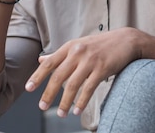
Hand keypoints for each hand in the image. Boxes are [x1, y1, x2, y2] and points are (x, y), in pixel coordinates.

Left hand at [24, 28, 142, 116]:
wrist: (125, 40)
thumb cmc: (99, 45)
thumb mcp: (78, 46)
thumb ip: (60, 55)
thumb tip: (41, 60)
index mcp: (70, 47)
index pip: (49, 62)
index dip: (38, 76)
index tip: (28, 88)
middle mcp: (78, 52)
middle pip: (58, 76)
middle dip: (48, 93)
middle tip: (42, 107)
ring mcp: (90, 61)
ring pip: (72, 85)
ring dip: (65, 102)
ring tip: (60, 114)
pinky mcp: (102, 69)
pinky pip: (88, 88)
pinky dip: (81, 102)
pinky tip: (76, 110)